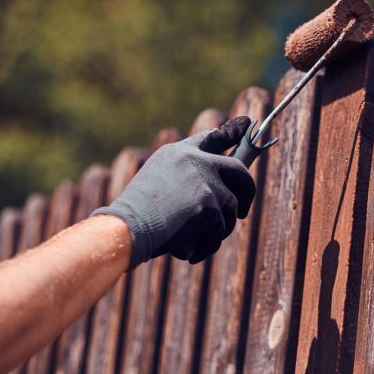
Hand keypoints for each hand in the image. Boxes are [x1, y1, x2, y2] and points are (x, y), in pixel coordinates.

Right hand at [93, 116, 255, 267]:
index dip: (231, 133)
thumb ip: (184, 174)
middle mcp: (195, 161)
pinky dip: (205, 246)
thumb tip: (216, 185)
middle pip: (238, 170)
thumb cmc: (136, 213)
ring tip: (195, 239)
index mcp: (179, 153)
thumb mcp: (157, 180)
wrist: (126, 228)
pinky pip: (219, 232)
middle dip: (247, 191)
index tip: (247, 123)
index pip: (211, 138)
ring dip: (218, 229)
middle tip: (242, 211)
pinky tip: (186, 250)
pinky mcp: (209, 206)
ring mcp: (205, 182)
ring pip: (230, 208)